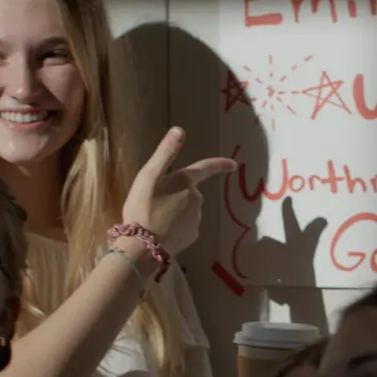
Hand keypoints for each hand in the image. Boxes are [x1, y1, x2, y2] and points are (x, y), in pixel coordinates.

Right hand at [122, 127, 235, 255]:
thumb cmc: (143, 208)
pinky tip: (161, 230)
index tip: (234, 165)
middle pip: (189, 191)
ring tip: (154, 217)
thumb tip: (180, 130)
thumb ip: (165, 153)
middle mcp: (196, 199)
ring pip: (186, 209)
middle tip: (153, 201)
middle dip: (176, 194)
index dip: (220, 164)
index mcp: (185, 181)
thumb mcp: (148, 176)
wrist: (143, 246)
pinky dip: (175, 226)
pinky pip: (185, 226)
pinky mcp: (192, 235)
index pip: (206, 168)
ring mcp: (196, 219)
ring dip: (174, 210)